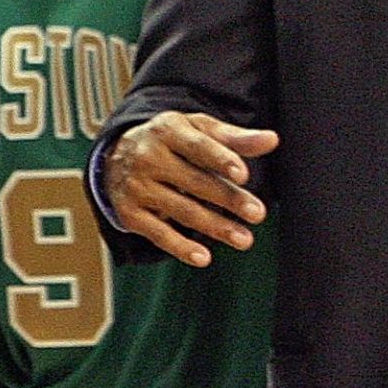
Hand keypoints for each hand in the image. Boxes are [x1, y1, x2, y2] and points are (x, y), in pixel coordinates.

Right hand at [103, 111, 276, 266]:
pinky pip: (159, 234)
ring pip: (181, 210)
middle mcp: (148, 157)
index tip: (243, 174)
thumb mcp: (197, 130)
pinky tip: (204, 258)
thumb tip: (272, 140)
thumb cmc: (170, 141)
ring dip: (215, 226)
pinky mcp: (130, 214)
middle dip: (228, 199)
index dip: (220, 159)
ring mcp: (137, 187)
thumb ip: (234, 138)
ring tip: (244, 239)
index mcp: (168, 130)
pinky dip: (181, 247)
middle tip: (258, 213)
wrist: (115, 156)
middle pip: (193, 181)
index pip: (197, 146)